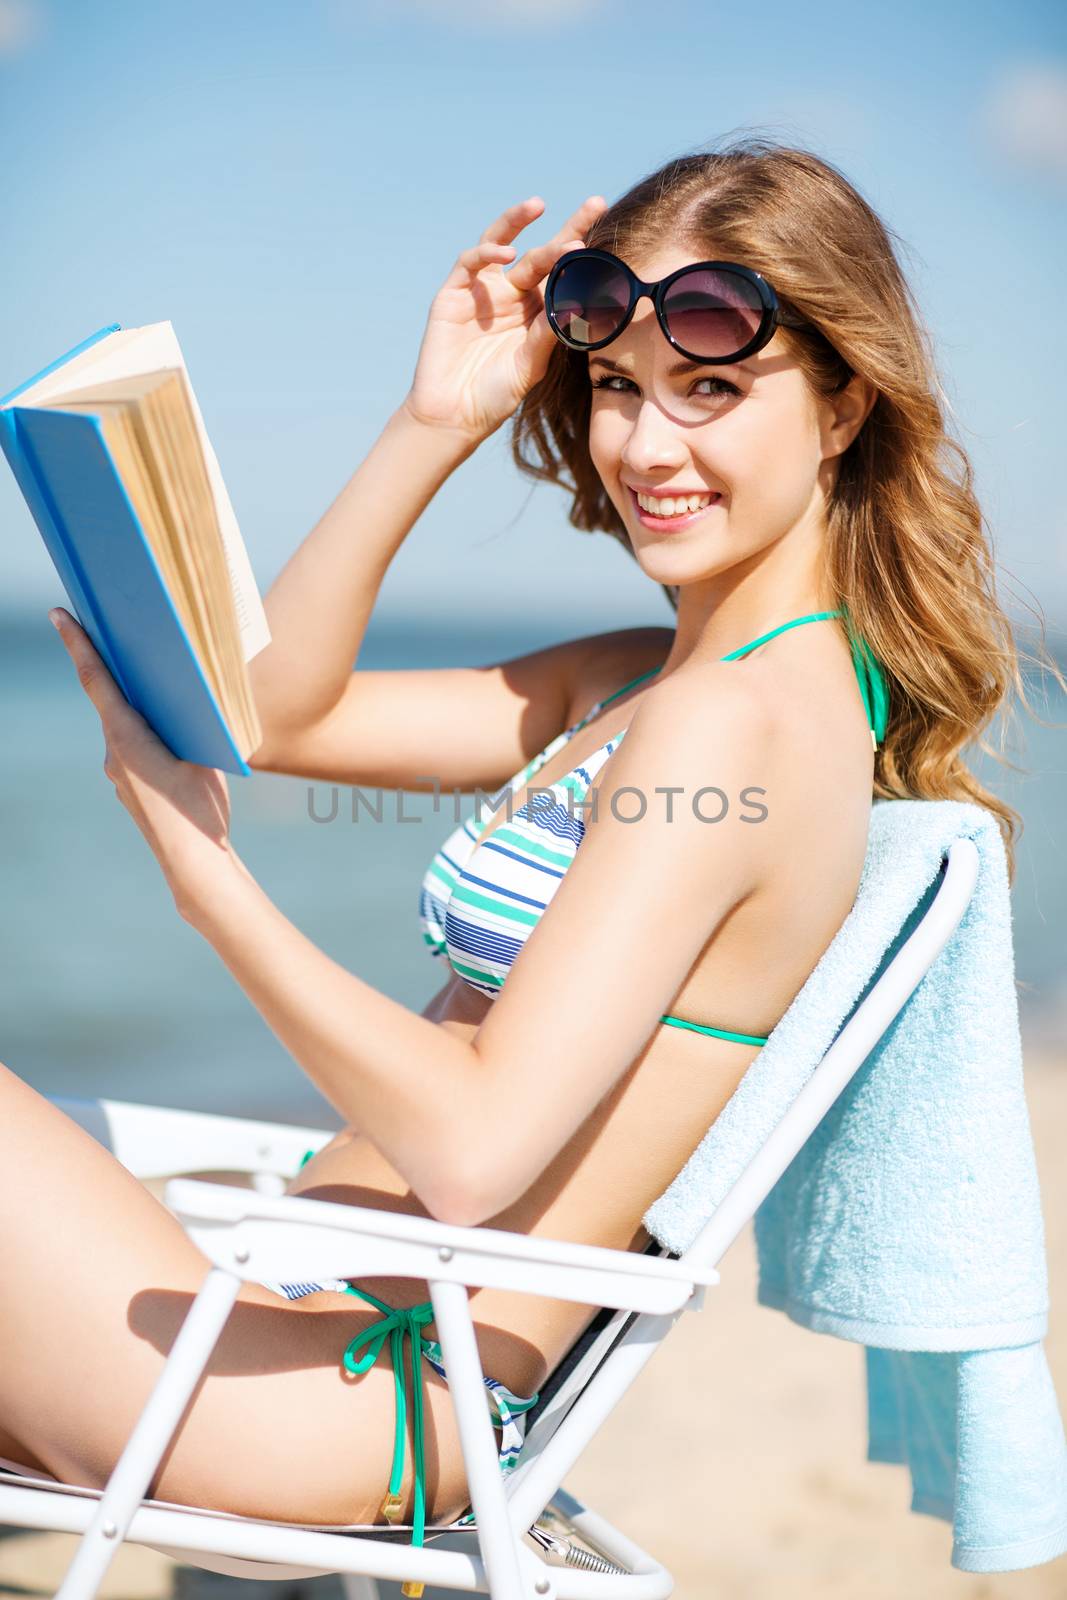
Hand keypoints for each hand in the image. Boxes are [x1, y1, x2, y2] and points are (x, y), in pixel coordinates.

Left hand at [49, 606, 243, 914]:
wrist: (194, 862)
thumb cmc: (199, 808)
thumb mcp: (200, 754)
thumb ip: (184, 725)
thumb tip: (180, 703)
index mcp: (126, 737)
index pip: (97, 680)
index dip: (79, 643)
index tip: (60, 614)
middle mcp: (114, 753)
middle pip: (113, 701)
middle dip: (121, 673)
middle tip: (128, 641)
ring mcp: (120, 774)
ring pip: (128, 729)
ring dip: (142, 713)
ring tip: (173, 704)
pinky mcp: (131, 790)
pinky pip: (136, 751)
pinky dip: (150, 739)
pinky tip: (177, 744)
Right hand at [401, 193, 607, 443]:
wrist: (454, 415)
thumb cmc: (496, 394)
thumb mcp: (530, 365)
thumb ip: (548, 334)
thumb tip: (575, 303)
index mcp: (535, 310)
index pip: (562, 274)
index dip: (582, 252)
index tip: (609, 230)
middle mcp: (511, 294)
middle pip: (541, 253)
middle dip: (568, 229)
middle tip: (594, 206)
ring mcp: (482, 291)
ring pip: (500, 243)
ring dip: (517, 220)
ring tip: (538, 206)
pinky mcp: (453, 294)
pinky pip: (470, 262)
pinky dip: (486, 252)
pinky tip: (507, 253)